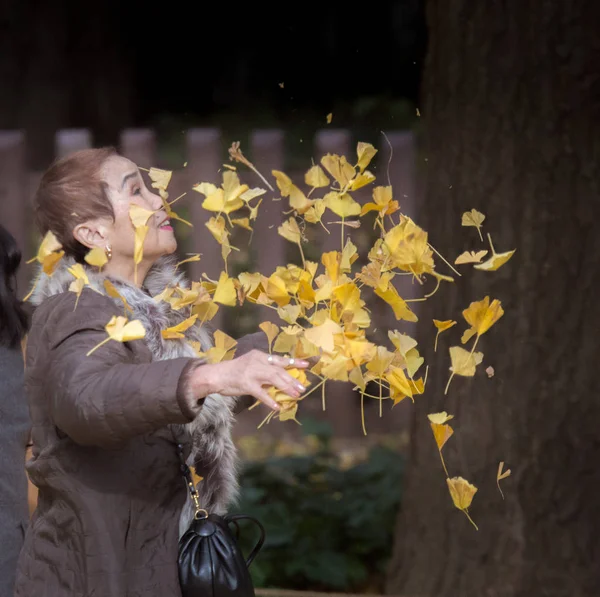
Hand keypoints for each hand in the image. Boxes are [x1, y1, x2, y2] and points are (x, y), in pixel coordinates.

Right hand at [193, 350, 309, 410]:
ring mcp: (251, 372)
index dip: (294, 362)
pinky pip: (261, 393)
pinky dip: (270, 400)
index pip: (280, 359)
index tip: (307, 365)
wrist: (216, 375)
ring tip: (296, 395)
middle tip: (303, 388)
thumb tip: (281, 378)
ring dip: (286, 388)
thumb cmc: (234, 371)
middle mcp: (257, 361)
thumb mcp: (251, 364)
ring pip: (273, 379)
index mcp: (259, 355)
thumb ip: (265, 369)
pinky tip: (278, 407)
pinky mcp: (246, 384)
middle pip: (279, 370)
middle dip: (292, 379)